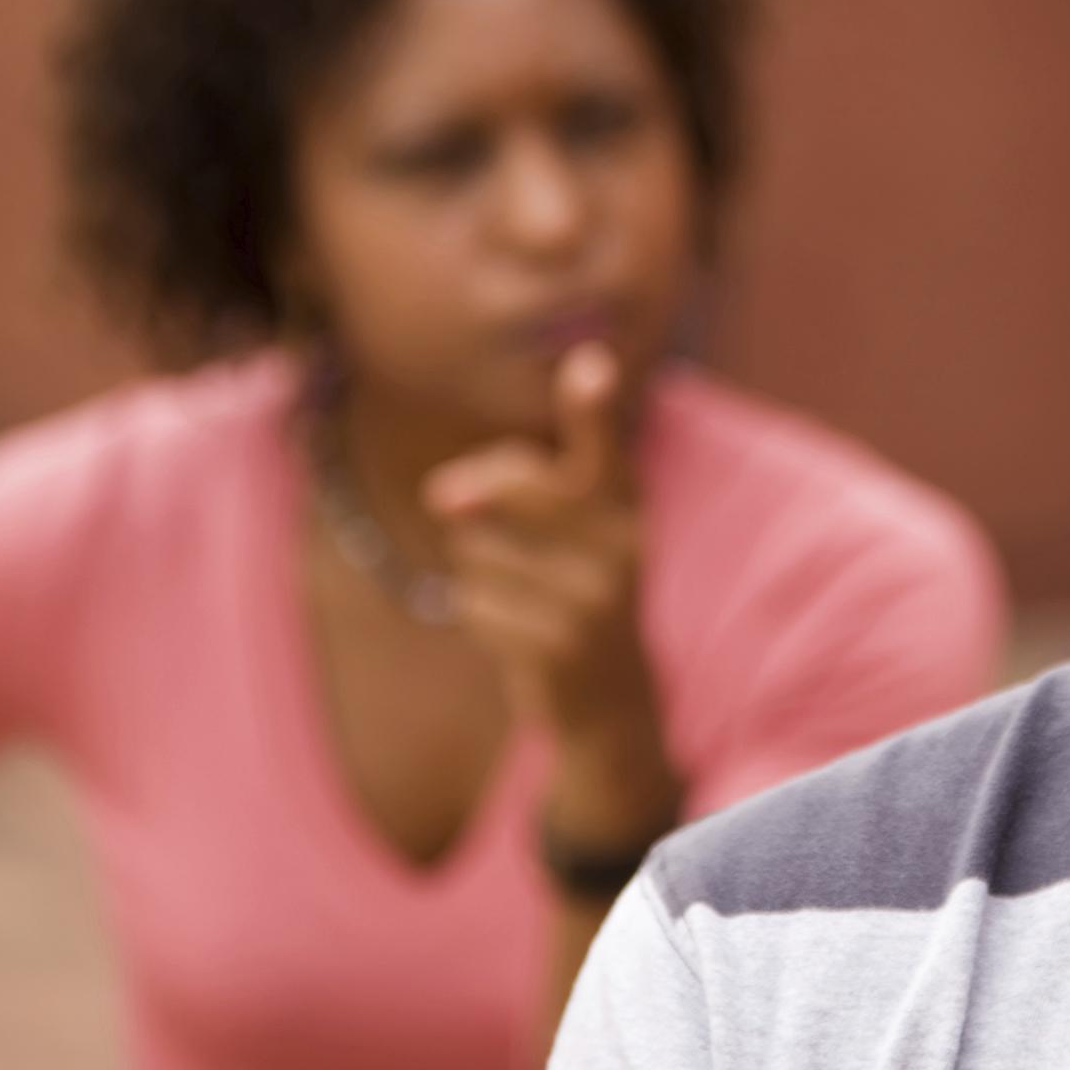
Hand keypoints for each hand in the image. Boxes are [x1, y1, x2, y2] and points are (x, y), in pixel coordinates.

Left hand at [422, 343, 677, 852]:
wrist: (613, 702)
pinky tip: (517, 635)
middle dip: (476, 500)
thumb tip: (442, 494)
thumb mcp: (572, 531)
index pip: (605, 446)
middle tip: (466, 516)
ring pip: (476, 547)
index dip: (593, 405)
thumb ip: (513, 484)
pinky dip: (477, 617)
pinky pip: (472, 603)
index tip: (587, 366)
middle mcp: (620, 546)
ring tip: (521, 596)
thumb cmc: (574, 591)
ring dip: (477, 569)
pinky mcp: (558, 646)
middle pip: (510, 486)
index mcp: (626, 506)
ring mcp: (592, 600)